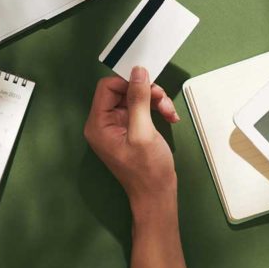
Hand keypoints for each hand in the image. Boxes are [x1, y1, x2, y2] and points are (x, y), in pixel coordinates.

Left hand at [84, 67, 179, 212]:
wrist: (157, 195)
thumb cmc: (147, 171)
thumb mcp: (143, 132)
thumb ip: (139, 100)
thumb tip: (138, 72)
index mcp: (98, 124)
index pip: (107, 87)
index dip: (128, 83)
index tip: (148, 87)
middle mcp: (104, 123)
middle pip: (123, 91)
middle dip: (146, 92)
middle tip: (163, 100)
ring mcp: (118, 126)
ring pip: (135, 98)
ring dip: (155, 100)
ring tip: (169, 112)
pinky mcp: (131, 129)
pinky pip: (142, 109)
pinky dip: (157, 109)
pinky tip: (169, 117)